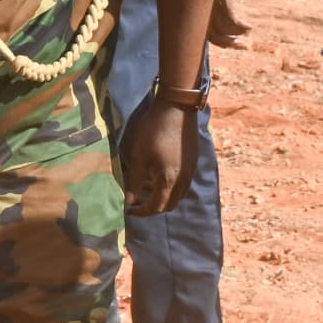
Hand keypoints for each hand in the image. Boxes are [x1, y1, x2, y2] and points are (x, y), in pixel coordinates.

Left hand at [120, 94, 194, 215]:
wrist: (177, 110)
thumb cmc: (153, 132)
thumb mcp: (138, 157)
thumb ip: (134, 181)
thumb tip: (129, 202)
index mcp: (169, 181)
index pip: (156, 207)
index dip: (141, 212)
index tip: (129, 209)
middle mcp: (184, 180)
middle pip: (170, 205)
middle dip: (153, 207)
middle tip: (137, 201)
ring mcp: (191, 172)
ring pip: (178, 196)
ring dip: (163, 198)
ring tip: (146, 189)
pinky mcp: (193, 163)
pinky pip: (184, 184)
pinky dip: (171, 188)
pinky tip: (158, 176)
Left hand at [207, 0, 249, 49]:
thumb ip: (209, 3)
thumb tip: (216, 12)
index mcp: (198, 11)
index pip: (206, 35)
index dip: (220, 43)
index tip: (232, 45)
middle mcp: (203, 12)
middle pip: (216, 37)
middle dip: (230, 44)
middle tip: (243, 45)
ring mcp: (213, 7)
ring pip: (227, 31)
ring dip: (239, 35)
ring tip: (247, 34)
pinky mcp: (225, 1)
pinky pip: (234, 21)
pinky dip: (243, 27)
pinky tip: (250, 27)